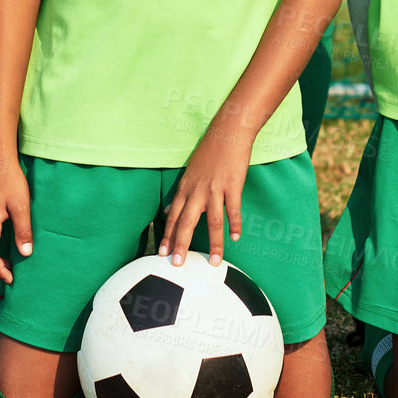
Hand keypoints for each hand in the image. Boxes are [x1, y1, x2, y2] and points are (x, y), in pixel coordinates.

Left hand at [159, 121, 252, 267]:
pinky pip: (234, 209)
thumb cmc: (209, 153)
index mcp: (185, 188)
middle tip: (177, 265)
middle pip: (187, 222)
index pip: (172, 216)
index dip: (167, 236)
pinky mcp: (233, 186)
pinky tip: (236, 238)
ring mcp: (215, 189)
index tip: (161, 254)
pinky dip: (235, 224)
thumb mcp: (189, 173)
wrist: (227, 133)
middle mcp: (197, 191)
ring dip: (214, 244)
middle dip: (181, 245)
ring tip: (214, 262)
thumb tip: (168, 210)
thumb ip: (180, 194)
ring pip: (213, 221)